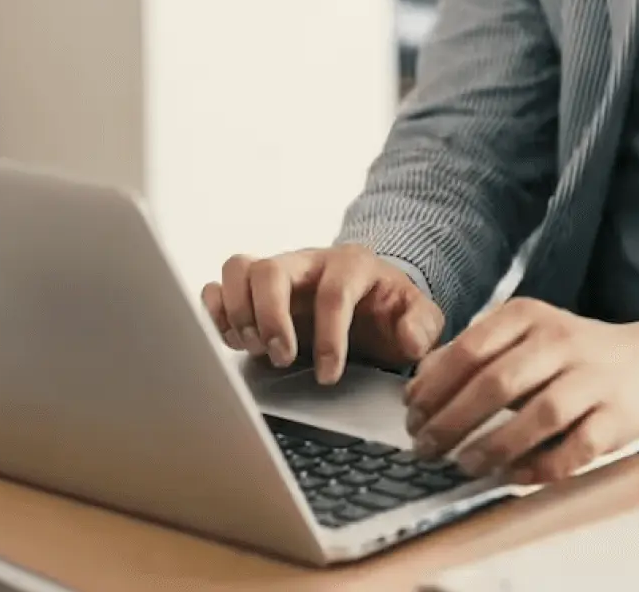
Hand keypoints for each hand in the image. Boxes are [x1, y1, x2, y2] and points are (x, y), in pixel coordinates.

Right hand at [201, 244, 443, 384]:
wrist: (369, 297)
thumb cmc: (388, 308)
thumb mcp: (418, 315)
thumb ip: (422, 326)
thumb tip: (409, 340)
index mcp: (351, 265)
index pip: (333, 293)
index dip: (330, 338)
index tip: (329, 375)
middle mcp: (308, 262)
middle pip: (271, 269)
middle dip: (271, 318)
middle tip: (282, 358)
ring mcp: (277, 272)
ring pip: (238, 268)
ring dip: (238, 313)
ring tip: (255, 349)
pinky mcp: (253, 288)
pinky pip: (218, 285)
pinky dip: (217, 313)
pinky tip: (236, 341)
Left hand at [403, 299, 638, 483]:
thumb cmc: (569, 355)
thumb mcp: (522, 337)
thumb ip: (473, 354)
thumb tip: (418, 384)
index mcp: (528, 315)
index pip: (470, 348)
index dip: (435, 386)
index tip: (411, 415)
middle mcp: (560, 340)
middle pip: (498, 382)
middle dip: (453, 420)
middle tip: (426, 448)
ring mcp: (593, 378)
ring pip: (539, 414)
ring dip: (495, 445)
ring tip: (464, 465)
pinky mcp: (618, 416)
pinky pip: (576, 447)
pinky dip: (541, 466)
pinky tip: (512, 476)